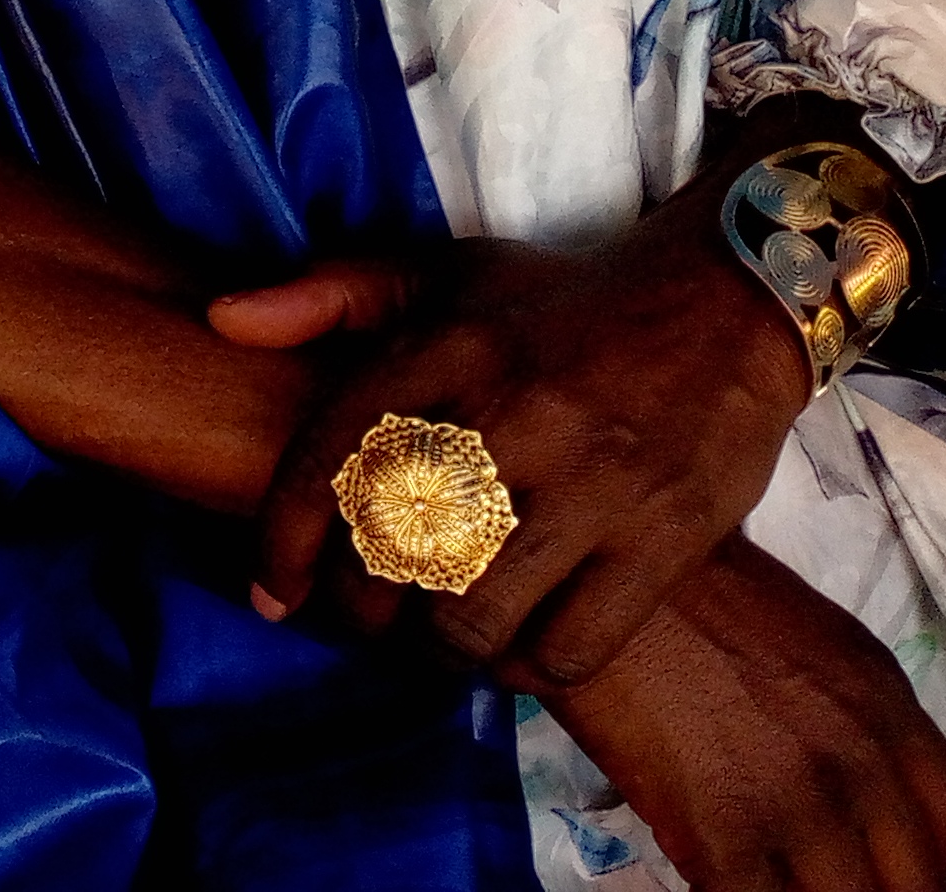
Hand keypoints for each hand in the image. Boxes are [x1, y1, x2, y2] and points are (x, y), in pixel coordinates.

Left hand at [222, 203, 813, 683]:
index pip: (335, 456)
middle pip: (395, 550)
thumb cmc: (560, 303)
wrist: (725, 304)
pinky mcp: (665, 538)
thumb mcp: (443, 273)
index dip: (287, 540)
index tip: (271, 592)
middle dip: (358, 609)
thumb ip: (330, 295)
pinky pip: (571, 648)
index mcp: (450, 344)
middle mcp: (516, 410)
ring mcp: (595, 480)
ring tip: (431, 646)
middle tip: (359, 622)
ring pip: (475, 613)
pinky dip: (526, 672)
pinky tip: (512, 654)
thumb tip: (220, 319)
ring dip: (437, 652)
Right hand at [535, 538, 945, 891]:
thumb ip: (860, 724)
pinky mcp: (723, 834)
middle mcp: (861, 763)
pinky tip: (721, 873)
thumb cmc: (693, 595)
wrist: (598, 574)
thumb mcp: (817, 645)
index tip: (879, 865)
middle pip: (915, 886)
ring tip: (770, 875)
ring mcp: (796, 804)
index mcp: (888, 711)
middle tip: (820, 874)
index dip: (922, 866)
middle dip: (873, 890)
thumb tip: (864, 802)